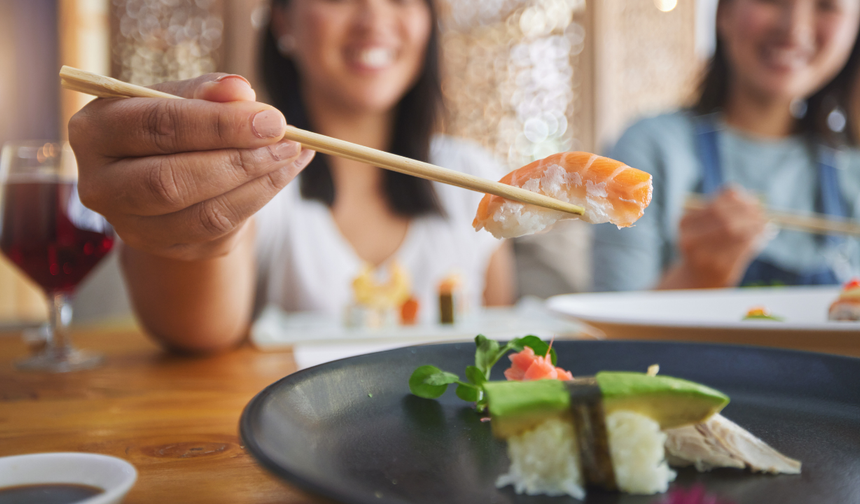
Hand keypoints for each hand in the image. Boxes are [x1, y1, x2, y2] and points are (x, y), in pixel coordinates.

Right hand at [69, 73, 314, 260]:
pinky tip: (284, 173)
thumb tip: (242, 92)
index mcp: (93, 132)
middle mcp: (101, 186)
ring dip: (259, 184)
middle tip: (287, 141)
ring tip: (293, 155)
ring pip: (203, 215)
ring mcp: (133, 227)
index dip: (219, 124)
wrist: (164, 171)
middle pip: (171, 181)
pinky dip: (261, 200)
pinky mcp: (170, 250)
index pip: (157, 126)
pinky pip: (222, 231)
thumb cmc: (169, 124)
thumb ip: (208, 91)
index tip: (271, 119)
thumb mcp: (181, 97)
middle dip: (239, 160)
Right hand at [672, 188, 769, 287]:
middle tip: (762, 214)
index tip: (754, 202)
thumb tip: (754, 198)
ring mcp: (703, 255)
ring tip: (764, 225)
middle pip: (724, 217)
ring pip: (735, 232)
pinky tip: (760, 238)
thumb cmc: (708, 244)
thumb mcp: (709, 224)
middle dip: (748, 213)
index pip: (716, 203)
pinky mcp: (719, 268)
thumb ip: (727, 207)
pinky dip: (755, 240)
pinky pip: (741, 249)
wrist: (698, 277)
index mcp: (685, 222)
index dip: (739, 200)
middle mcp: (689, 238)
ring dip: (754, 226)